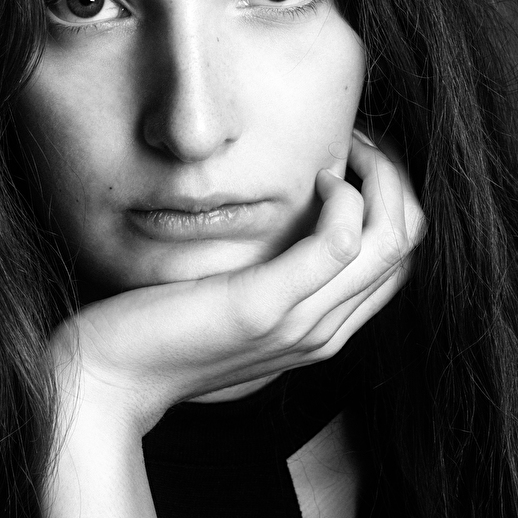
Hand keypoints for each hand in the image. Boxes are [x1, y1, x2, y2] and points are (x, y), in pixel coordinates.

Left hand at [50, 131, 424, 436]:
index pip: (399, 259)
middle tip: (356, 141)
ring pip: (390, 241)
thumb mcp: (230, 301)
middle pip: (406, 244)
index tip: (356, 158)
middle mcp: (324, 332)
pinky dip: (343, 201)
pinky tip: (314, 179)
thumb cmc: (161, 328)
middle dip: (394, 178)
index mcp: (321, 329)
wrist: (110, 376)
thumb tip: (283, 222)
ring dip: (378, 179)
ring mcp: (299, 323)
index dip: (392, 198)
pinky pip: (339, 244)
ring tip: (343, 148)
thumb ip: (269, 276)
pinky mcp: (264, 307)